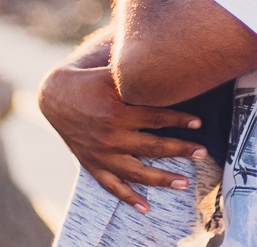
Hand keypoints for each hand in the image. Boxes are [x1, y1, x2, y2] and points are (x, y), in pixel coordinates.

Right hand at [37, 62, 207, 212]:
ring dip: (163, 178)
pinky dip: (128, 197)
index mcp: (116, 108)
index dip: (180, 120)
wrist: (53, 95)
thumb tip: (164, 49)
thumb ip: (133, 68)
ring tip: (184, 183)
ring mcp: (101, 152)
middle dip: (181, 150)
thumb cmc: (87, 76)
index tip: (200, 123)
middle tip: (203, 153)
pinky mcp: (92, 163)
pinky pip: (112, 186)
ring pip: (137, 171)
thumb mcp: (108, 68)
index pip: (156, 116)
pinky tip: (146, 207)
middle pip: (153, 146)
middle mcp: (110, 133)